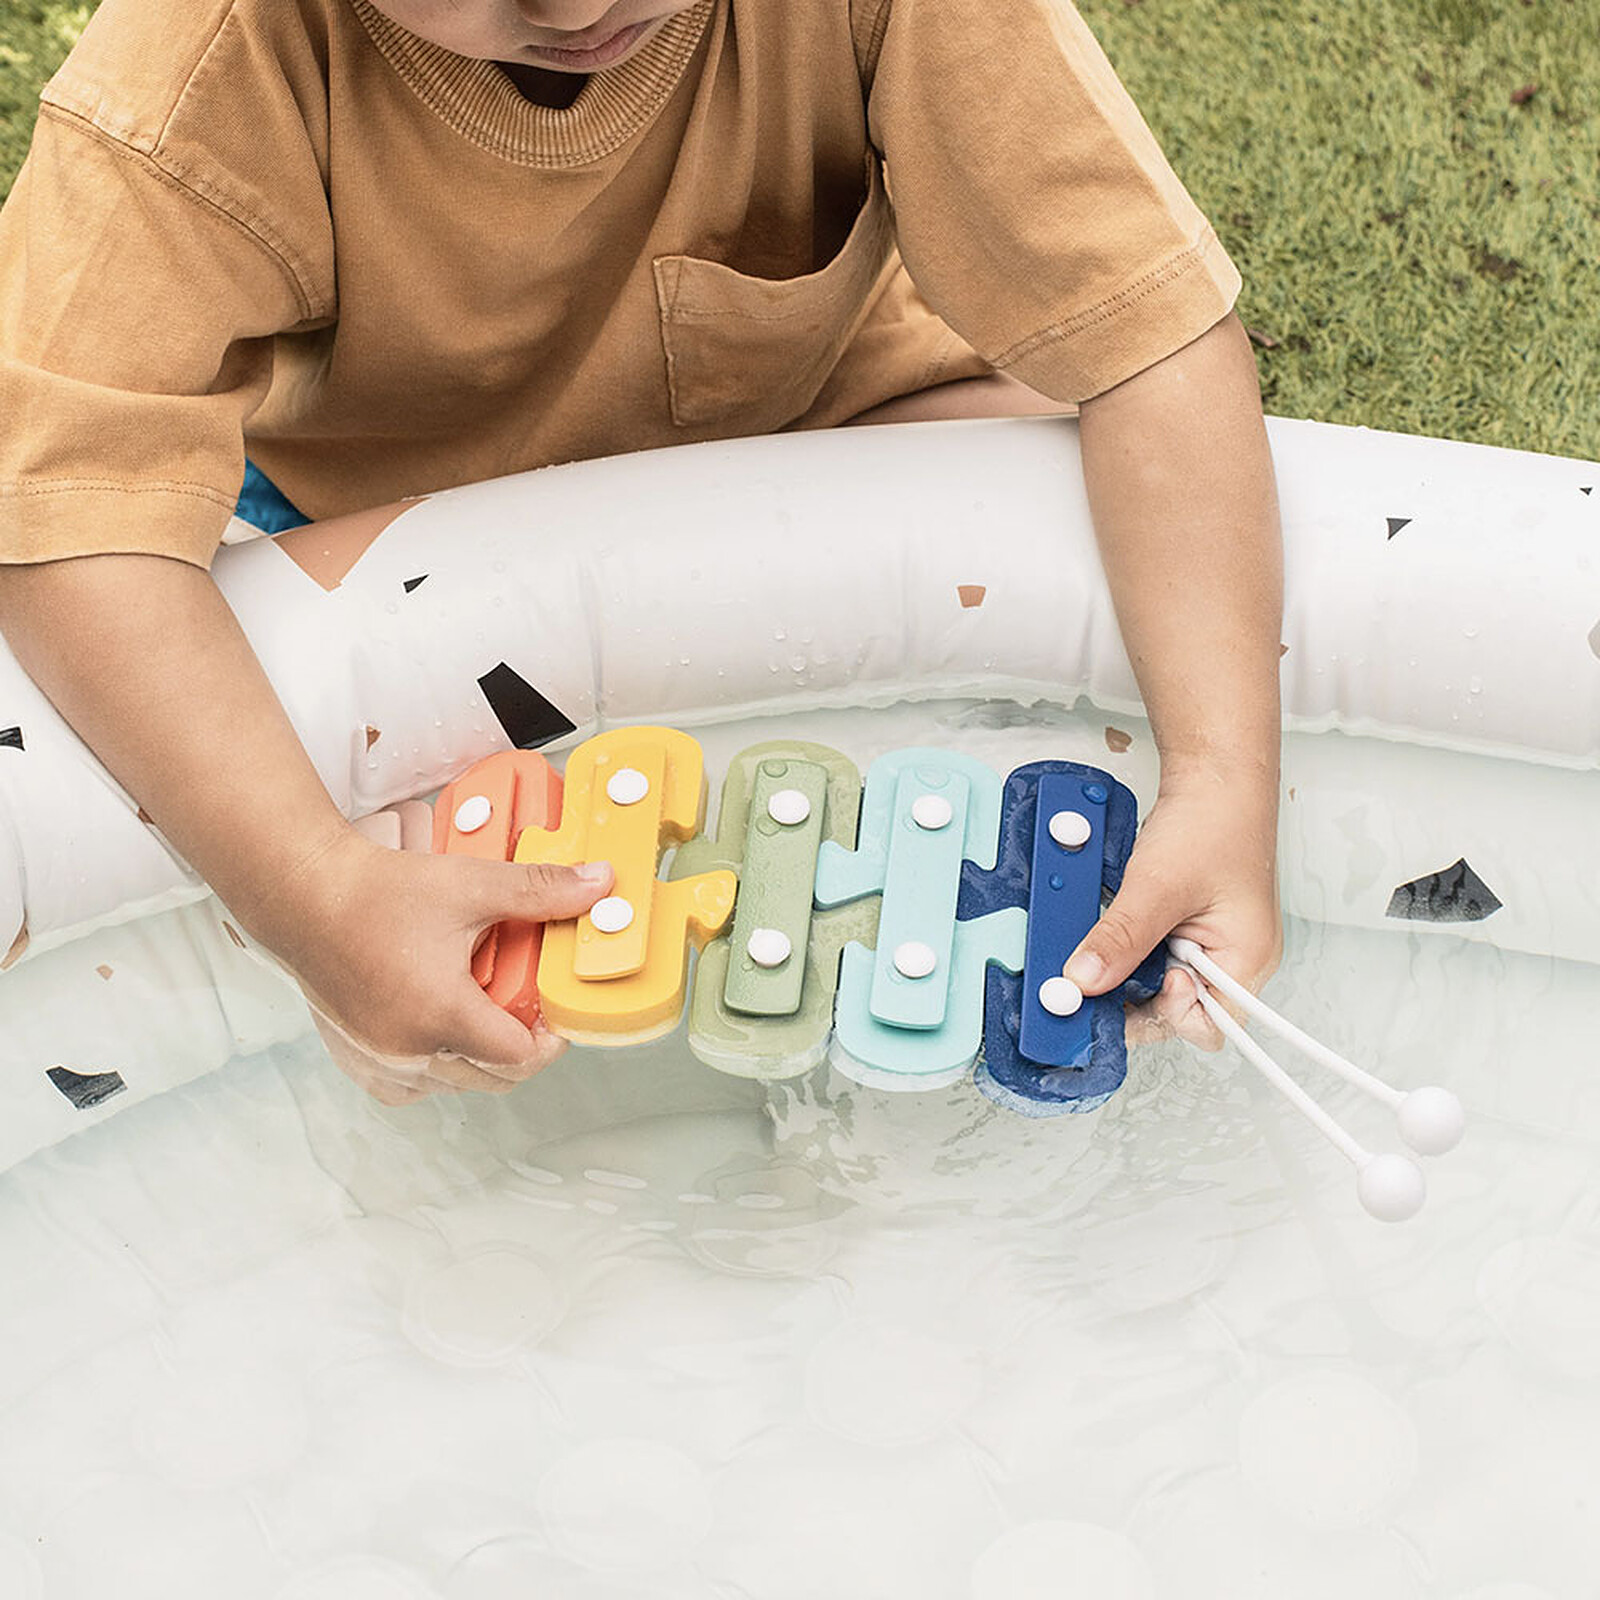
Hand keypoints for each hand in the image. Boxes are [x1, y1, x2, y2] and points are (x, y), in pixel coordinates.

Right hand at [252, 827, 612, 1103]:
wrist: (302, 891)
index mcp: (440, 1016)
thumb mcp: (471, 885)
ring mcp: (376, 1057)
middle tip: (527, 1008)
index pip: (520, 1058)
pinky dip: (432, 1068)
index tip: (555, 1013)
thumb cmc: (377, 890)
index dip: (549, 1038)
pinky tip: (437, 1030)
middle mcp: (407, 1050)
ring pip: (450, 1084)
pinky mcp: (353, 1053)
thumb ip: (541, 890)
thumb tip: (601, 884)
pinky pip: (406, 1086)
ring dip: (477, 1060)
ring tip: (484, 1012)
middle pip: (492, 1078)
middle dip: (520, 1049)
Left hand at [1062, 767, 1280, 1049]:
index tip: (1127, 988)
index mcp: (1246, 960)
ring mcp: (1210, 947)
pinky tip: (1110, 934)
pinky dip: (1129, 950)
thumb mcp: (1157, 885)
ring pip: (1160, 985)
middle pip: (1177, 1011)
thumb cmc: (1212, 823)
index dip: (1165, 1016)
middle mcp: (1232, 961)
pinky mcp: (1188, 930)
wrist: (1214, 779)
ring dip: (1127, 972)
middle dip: (1133, 998)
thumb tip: (1083, 981)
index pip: (1208, 1026)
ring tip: (1099, 950)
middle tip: (1090, 979)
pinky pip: (1155, 957)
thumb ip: (1120, 938)